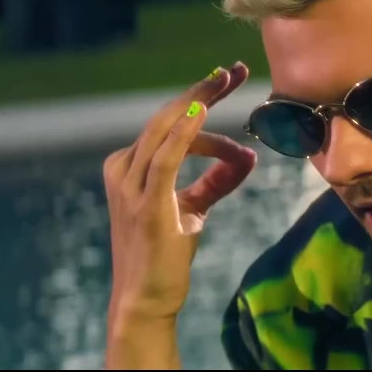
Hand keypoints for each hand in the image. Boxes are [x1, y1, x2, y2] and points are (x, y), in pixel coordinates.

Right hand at [103, 62, 257, 327]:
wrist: (147, 299)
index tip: (229, 81)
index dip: (200, 100)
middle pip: (165, 117)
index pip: (169, 124)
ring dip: (198, 103)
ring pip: (164, 130)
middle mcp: (124, 170)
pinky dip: (183, 133)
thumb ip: (216, 181)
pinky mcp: (146, 205)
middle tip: (233, 72)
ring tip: (226, 82)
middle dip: (201, 92)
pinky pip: (165, 160)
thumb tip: (247, 156)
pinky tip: (202, 112)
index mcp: (130, 166)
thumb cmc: (166, 254)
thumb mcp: (193, 208)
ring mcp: (130, 187)